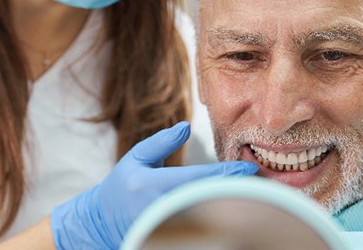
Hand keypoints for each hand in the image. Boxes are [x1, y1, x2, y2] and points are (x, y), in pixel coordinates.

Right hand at [50, 122, 258, 248]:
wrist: (101, 223)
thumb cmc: (121, 187)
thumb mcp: (136, 158)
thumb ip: (161, 142)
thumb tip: (187, 125)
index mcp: (152, 184)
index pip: (199, 178)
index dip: (227, 174)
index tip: (249, 169)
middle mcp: (160, 209)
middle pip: (208, 201)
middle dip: (236, 191)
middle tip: (261, 183)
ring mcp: (165, 227)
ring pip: (206, 218)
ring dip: (230, 206)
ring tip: (252, 195)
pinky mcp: (169, 240)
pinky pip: (199, 229)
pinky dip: (217, 220)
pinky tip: (232, 211)